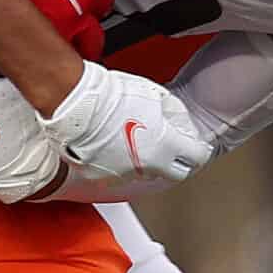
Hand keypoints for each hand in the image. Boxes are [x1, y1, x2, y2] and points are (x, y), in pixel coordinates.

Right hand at [38, 61, 214, 201]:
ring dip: (147, 162)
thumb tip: (180, 123)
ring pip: (147, 175)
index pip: (196, 157)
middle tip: (170, 147)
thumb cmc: (110, 97)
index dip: (197, 148)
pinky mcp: (102, 179)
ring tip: (134, 140)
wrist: (76, 104)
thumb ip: (174, 113)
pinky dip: (121, 164)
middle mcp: (149, 166)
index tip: (193, 143)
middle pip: (176, 173)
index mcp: (166, 146)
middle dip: (177, 161)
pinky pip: (120, 175)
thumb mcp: (154, 94)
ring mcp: (125, 175)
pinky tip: (114, 146)